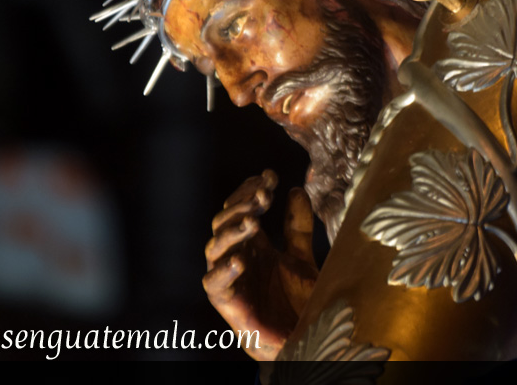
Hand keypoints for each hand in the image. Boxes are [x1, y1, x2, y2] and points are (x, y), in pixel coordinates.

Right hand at [203, 169, 317, 359]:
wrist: (302, 339)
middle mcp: (236, 255)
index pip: (241, 207)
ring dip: (232, 230)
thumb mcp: (302, 256)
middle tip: (263, 193)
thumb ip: (297, 226)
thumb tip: (297, 189)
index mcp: (252, 243)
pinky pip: (214, 284)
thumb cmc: (297, 300)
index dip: (251, 190)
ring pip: (215, 246)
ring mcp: (229, 277)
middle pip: (226, 221)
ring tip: (253, 219)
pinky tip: (241, 260)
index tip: (271, 176)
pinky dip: (224, 271)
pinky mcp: (227, 302)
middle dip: (242, 203)